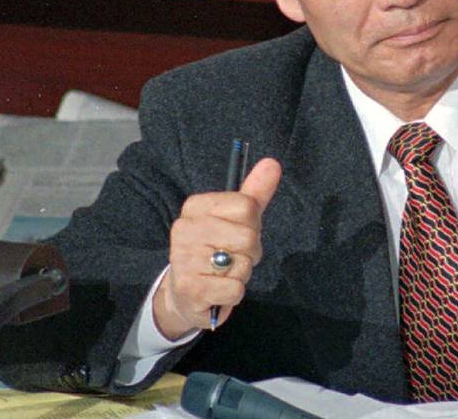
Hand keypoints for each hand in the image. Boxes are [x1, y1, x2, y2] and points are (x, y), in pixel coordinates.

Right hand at [153, 158, 280, 338]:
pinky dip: (234, 293)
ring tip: (223, 273)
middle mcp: (185, 229)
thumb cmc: (217, 249)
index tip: (237, 232)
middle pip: (248, 236)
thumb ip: (255, 192)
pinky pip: (235, 288)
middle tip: (232, 257)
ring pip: (243, 264)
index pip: (246, 206)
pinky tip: (218, 290)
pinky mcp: (190, 288)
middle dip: (250, 252)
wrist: (187, 294)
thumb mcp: (237, 218)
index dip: (253, 224)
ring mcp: (184, 259)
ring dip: (242, 273)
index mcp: (196, 206)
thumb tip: (273, 163)